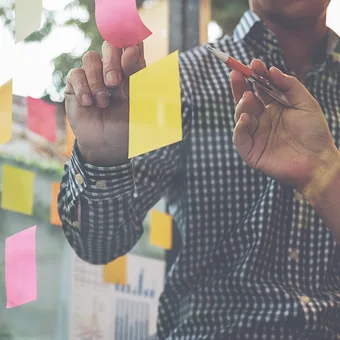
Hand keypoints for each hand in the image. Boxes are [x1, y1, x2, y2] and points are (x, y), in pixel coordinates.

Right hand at [64, 41, 145, 164]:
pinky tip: (88, 103)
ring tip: (102, 102)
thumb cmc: (125, 124)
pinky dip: (83, 88)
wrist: (107, 143)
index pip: (131, 45)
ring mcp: (93, 76)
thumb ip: (135, 75)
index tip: (131, 47)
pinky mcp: (76, 84)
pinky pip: (76, 73)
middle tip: (114, 83)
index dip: (130, 40)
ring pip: (90, 58)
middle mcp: (111, 69)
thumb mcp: (136, 101)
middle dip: (112, 62)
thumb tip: (131, 48)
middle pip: (110, 45)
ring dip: (97, 80)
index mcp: (130, 71)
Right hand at [230, 59, 338, 193]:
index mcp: (274, 108)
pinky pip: (239, 138)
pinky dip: (239, 127)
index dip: (255, 76)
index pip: (259, 89)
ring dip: (241, 105)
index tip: (254, 63)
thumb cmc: (314, 133)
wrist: (318, 161)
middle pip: (245, 100)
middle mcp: (262, 120)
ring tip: (248, 97)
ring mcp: (255, 135)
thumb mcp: (305, 103)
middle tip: (235, 73)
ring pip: (240, 117)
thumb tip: (271, 69)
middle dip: (239, 86)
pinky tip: (245, 118)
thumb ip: (290, 85)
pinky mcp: (251, 151)